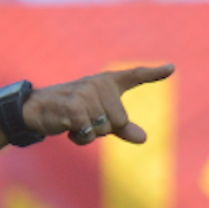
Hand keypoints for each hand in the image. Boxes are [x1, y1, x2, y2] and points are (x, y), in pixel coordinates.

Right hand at [23, 64, 174, 144]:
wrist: (36, 110)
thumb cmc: (70, 112)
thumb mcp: (97, 118)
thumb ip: (122, 127)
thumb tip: (144, 139)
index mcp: (107, 82)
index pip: (134, 76)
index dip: (154, 73)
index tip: (172, 68)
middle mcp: (99, 84)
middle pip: (119, 121)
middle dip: (102, 130)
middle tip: (83, 121)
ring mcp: (86, 94)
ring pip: (103, 129)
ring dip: (88, 135)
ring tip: (74, 124)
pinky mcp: (74, 107)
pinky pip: (88, 133)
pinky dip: (79, 138)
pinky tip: (67, 129)